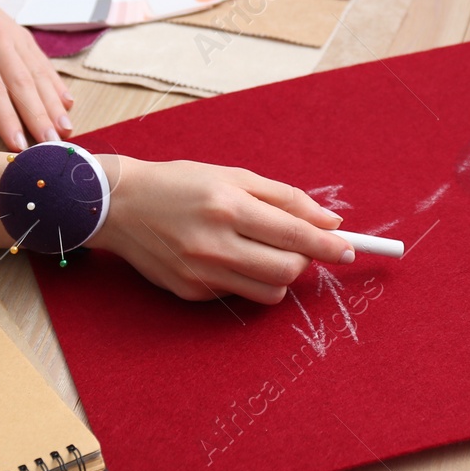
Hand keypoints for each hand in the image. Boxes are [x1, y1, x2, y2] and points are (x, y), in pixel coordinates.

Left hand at [0, 0, 72, 148]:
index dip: (6, 117)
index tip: (18, 145)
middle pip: (22, 82)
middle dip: (39, 117)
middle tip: (52, 146)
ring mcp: (15, 35)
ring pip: (38, 74)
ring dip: (53, 104)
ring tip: (66, 131)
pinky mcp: (24, 37)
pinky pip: (43, 63)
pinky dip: (56, 85)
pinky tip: (67, 105)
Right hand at [87, 156, 354, 304]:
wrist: (120, 205)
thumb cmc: (181, 183)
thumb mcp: (233, 176)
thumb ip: (284, 198)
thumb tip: (329, 220)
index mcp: (228, 207)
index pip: (294, 234)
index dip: (328, 245)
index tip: (349, 250)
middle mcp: (214, 244)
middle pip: (286, 271)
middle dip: (304, 260)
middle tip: (300, 245)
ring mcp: (201, 274)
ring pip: (268, 293)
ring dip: (280, 275)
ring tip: (264, 251)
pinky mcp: (190, 292)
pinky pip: (238, 294)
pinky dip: (247, 279)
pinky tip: (228, 257)